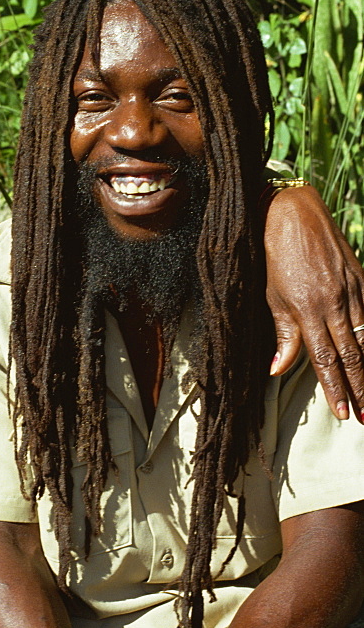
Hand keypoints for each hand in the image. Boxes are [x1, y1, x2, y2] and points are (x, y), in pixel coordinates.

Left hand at [264, 184, 363, 420]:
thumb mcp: (273, 297)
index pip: (324, 360)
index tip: (343, 413)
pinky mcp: (363, 278)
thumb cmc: (278, 257)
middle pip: (352, 356)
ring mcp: (353, 291)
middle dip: (360, 389)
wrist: (295, 214)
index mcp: (308, 311)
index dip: (335, 388)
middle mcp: (335, 304)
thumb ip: (284, 335)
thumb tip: (279, 370)